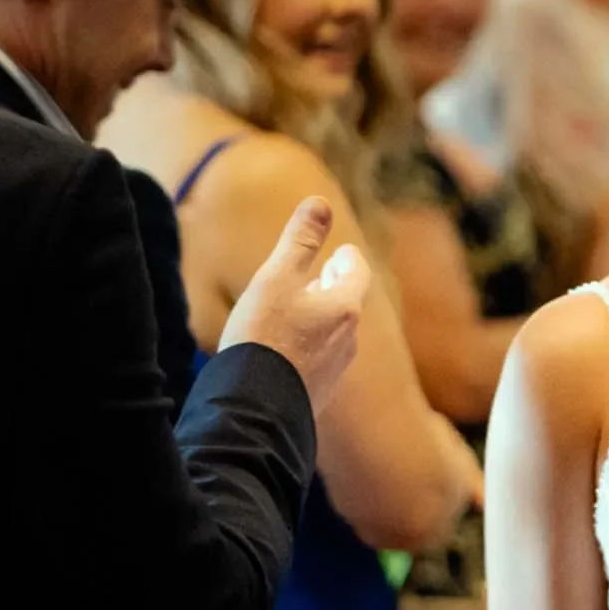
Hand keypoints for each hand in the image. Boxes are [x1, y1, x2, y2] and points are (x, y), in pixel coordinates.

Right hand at [218, 198, 370, 406]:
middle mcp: (349, 340)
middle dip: (333, 286)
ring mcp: (335, 370)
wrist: (253, 407)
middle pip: (347, 303)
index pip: (356, 271)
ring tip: (302, 312)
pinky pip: (319, 361)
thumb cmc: (263, 336)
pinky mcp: (318, 393)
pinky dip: (309, 346)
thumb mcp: (277, 278)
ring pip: (335, 334)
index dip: (345, 258)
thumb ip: (299, 241)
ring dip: (322, 318)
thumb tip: (321, 202)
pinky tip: (288, 352)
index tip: (340, 252)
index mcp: (345, 308)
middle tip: (323, 276)